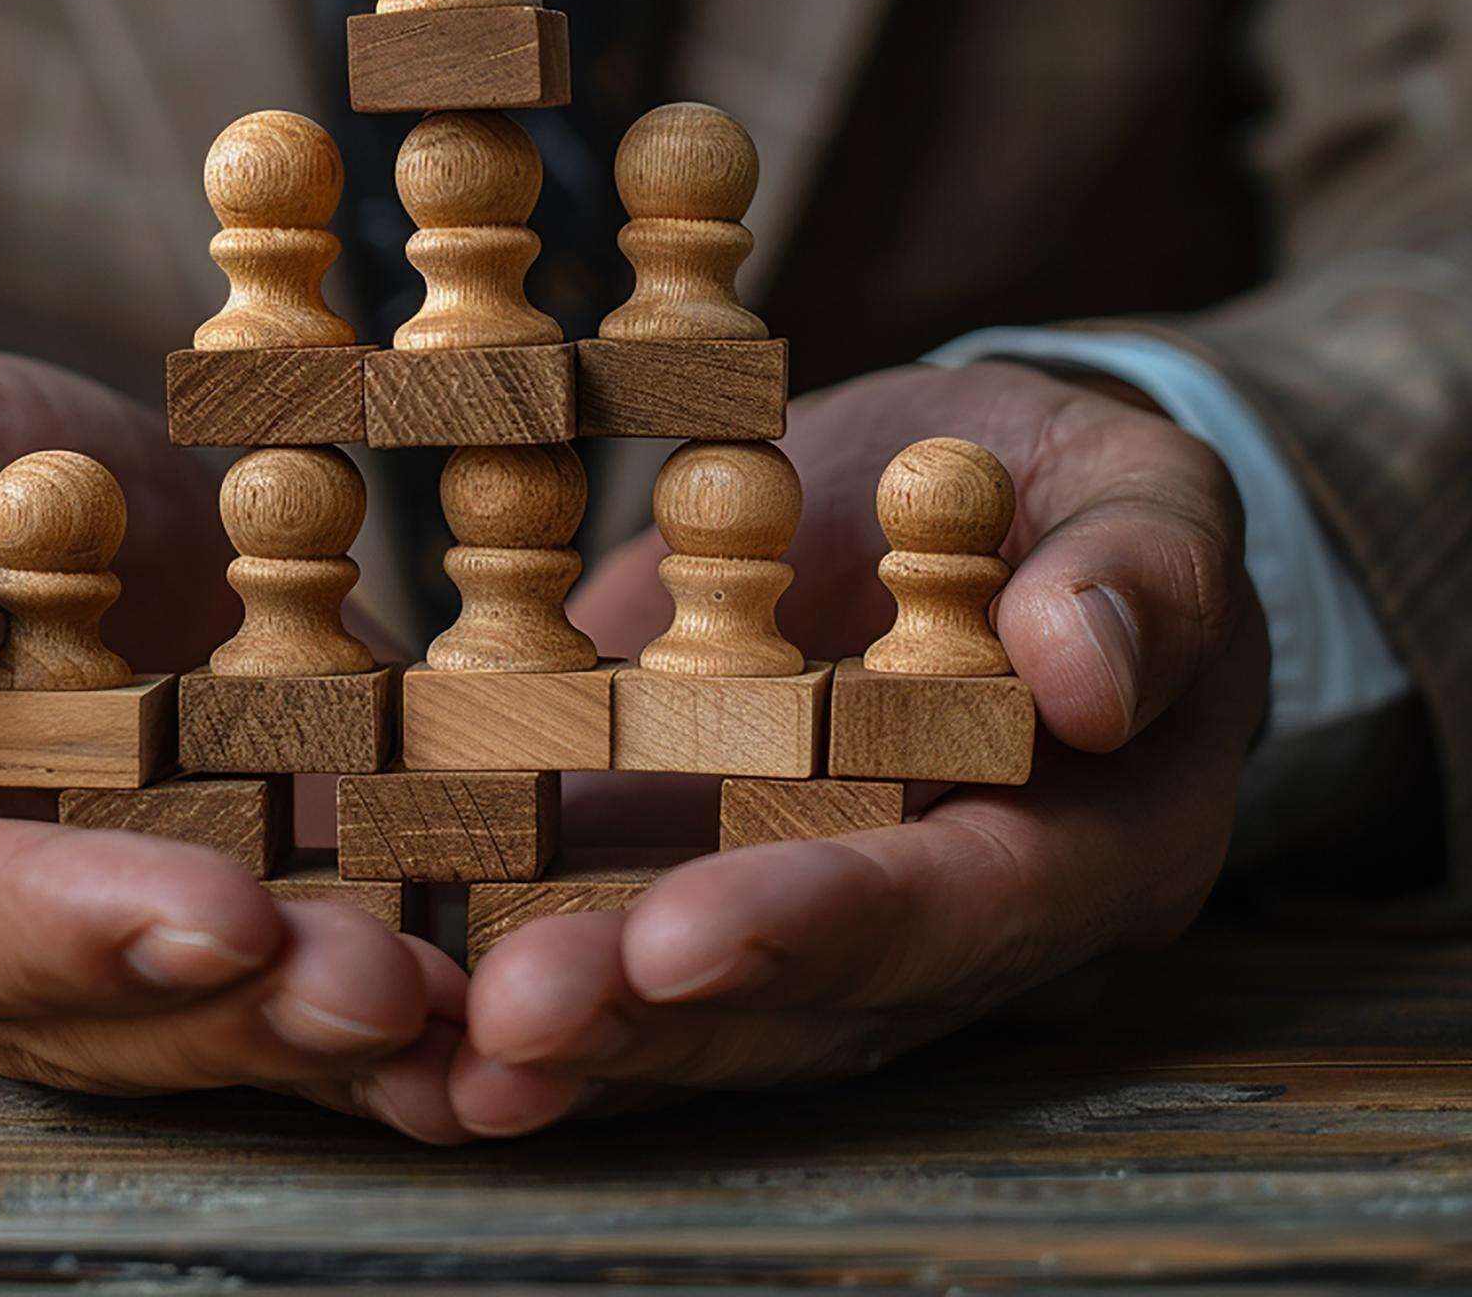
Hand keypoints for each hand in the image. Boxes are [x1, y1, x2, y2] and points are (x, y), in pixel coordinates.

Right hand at [0, 349, 466, 1141]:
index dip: (52, 924)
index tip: (211, 918)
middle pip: (58, 1000)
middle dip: (227, 1011)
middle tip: (385, 992)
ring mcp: (54, 913)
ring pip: (171, 1015)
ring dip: (315, 1027)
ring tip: (457, 1014)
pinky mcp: (177, 884)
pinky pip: (264, 958)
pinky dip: (373, 971)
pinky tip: (486, 998)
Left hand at [450, 359, 1268, 1133]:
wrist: (968, 498)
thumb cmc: (1075, 494)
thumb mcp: (1141, 498)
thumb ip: (1146, 578)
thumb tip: (1087, 670)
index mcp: (1085, 845)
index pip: (960, 911)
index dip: (828, 930)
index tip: (685, 933)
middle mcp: (942, 920)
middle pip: (805, 1005)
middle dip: (655, 1023)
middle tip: (509, 1021)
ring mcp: (811, 904)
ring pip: (695, 1008)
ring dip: (564, 1033)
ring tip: (425, 1048)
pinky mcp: (702, 862)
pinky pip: (611, 932)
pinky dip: (502, 962)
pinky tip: (396, 987)